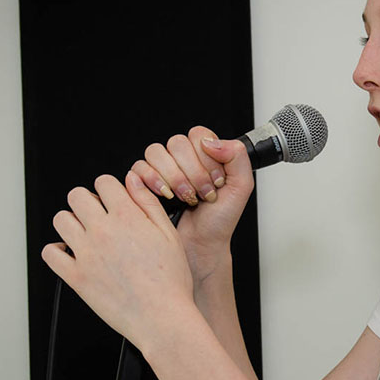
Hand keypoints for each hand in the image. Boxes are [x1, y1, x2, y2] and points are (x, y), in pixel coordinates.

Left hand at [41, 172, 194, 351]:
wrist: (161, 316)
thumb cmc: (170, 282)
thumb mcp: (169, 235)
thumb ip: (148, 204)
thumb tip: (133, 181)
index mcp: (128, 219)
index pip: (104, 182)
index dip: (110, 189)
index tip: (114, 199)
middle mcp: (103, 232)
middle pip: (76, 196)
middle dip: (88, 201)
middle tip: (99, 216)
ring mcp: (86, 254)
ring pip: (61, 220)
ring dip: (72, 222)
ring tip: (87, 235)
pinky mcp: (75, 276)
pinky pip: (51, 253)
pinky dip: (58, 250)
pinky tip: (73, 254)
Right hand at [130, 126, 254, 280]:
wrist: (202, 245)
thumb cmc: (220, 220)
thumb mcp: (241, 187)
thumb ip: (237, 156)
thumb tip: (211, 142)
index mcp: (205, 155)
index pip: (198, 135)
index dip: (207, 157)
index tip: (217, 180)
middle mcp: (183, 159)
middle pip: (177, 143)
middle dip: (193, 172)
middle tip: (204, 193)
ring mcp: (163, 169)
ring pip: (156, 152)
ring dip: (175, 177)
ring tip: (187, 197)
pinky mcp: (145, 182)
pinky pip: (138, 167)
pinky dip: (153, 180)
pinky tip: (168, 196)